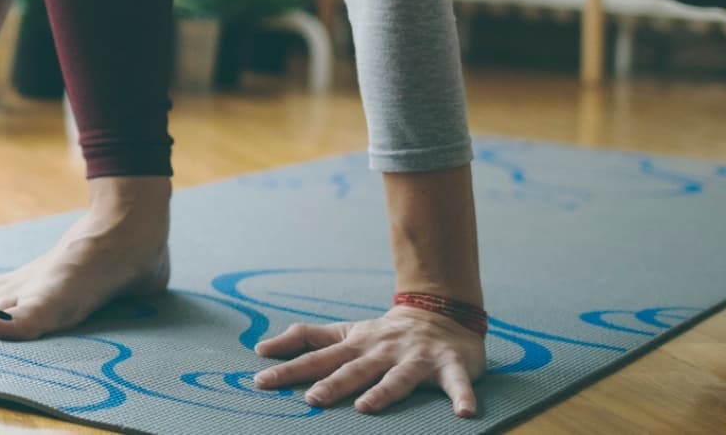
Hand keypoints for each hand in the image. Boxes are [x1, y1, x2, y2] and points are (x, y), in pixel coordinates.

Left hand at [251, 303, 484, 416]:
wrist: (442, 310)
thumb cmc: (386, 333)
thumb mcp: (347, 332)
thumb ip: (310, 339)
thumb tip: (263, 348)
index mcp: (358, 344)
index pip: (318, 356)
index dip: (290, 367)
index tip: (261, 380)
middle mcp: (384, 350)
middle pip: (354, 369)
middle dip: (333, 383)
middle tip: (311, 398)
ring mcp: (416, 357)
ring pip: (398, 377)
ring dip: (383, 392)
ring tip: (366, 409)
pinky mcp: (450, 366)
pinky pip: (457, 384)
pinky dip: (462, 398)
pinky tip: (464, 415)